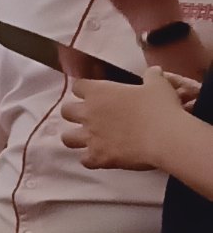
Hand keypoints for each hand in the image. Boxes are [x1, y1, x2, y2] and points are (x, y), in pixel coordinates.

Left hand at [59, 76, 198, 171]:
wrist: (166, 137)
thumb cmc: (161, 108)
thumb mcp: (158, 85)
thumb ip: (152, 76)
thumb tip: (154, 71)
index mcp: (99, 92)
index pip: (78, 86)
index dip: (85, 90)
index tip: (94, 94)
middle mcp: (89, 113)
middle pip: (66, 111)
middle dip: (75, 114)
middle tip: (90, 117)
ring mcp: (91, 137)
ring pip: (67, 138)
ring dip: (76, 138)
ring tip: (89, 139)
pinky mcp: (98, 157)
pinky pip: (84, 161)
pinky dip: (91, 159)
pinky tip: (101, 158)